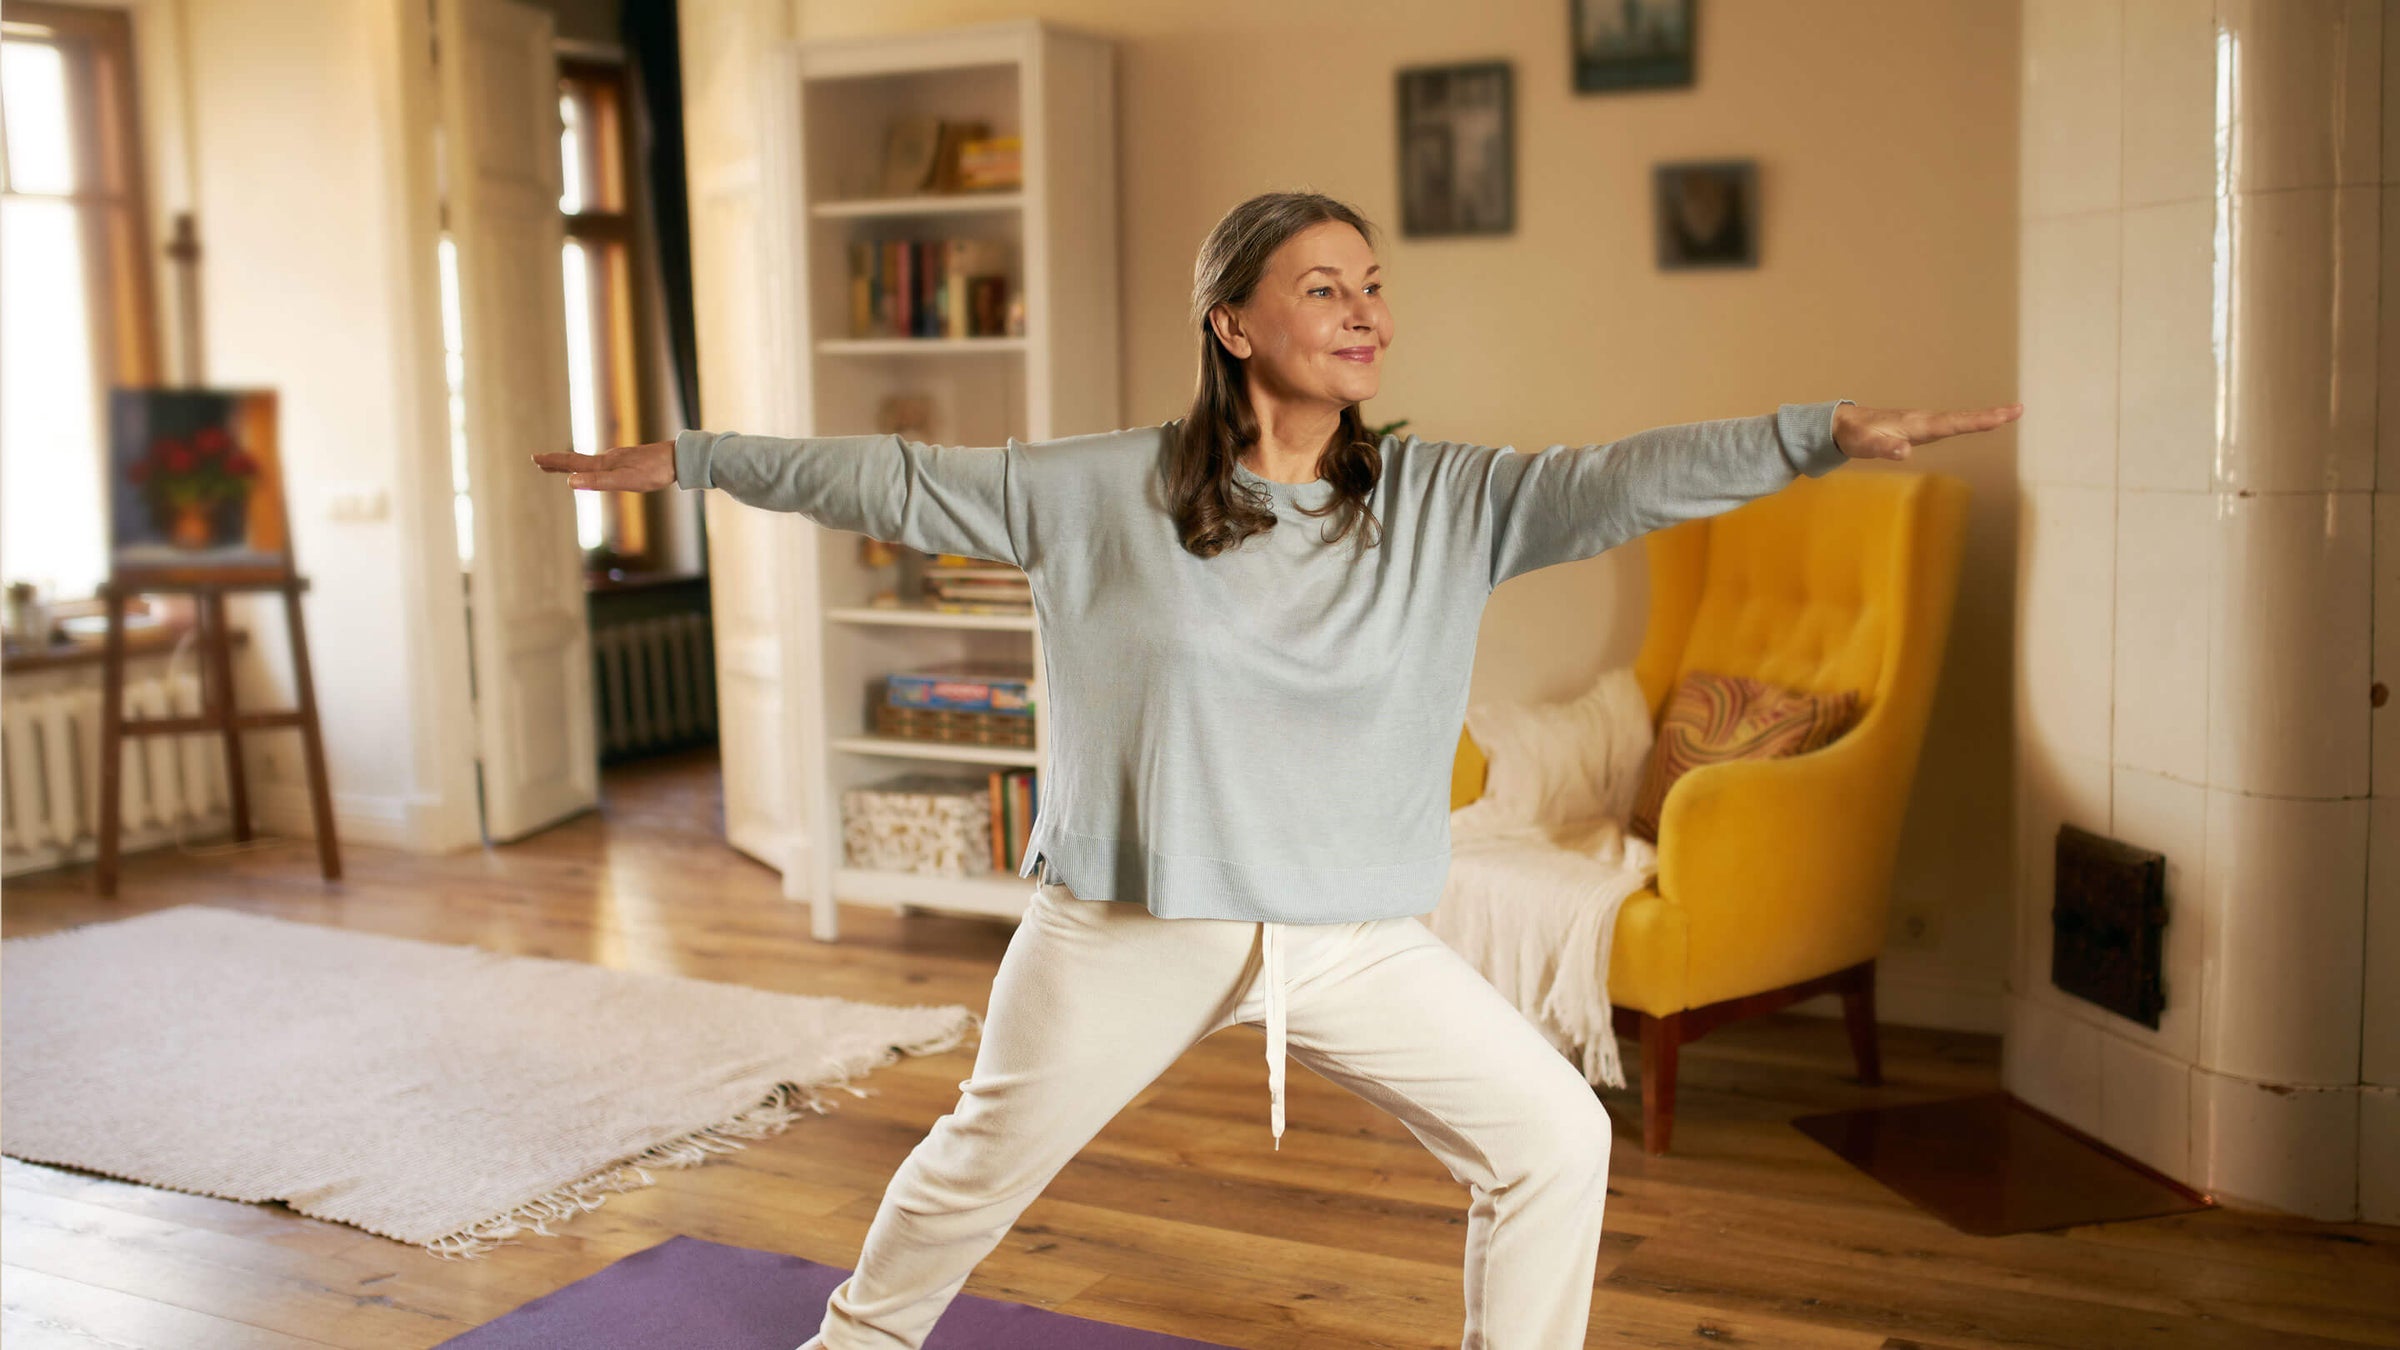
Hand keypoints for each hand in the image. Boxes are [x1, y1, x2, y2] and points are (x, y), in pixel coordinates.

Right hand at [531, 440, 676, 490]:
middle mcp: (609, 459)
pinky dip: (591, 467)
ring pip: (590, 462)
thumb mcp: (625, 480)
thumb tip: (570, 482)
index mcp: (605, 464)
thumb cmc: (654, 472)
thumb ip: (598, 482)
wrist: (679, 459)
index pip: (573, 463)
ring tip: (562, 467)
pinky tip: (598, 470)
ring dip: (572, 464)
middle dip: (557, 463)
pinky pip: (604, 465)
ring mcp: (620, 460)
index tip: (535, 458)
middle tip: (539, 461)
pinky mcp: (631, 462)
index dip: (553, 462)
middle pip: (578, 461)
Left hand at [1833, 401, 2022, 462]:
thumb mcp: (1865, 444)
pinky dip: (1970, 422)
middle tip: (2018, 409)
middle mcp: (1924, 420)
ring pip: (1959, 419)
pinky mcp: (1921, 427)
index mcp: (1916, 424)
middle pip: (1962, 418)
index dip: (1975, 421)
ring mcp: (1923, 423)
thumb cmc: (1854, 436)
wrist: (1843, 425)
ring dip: (1984, 417)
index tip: (2000, 417)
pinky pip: (1951, 424)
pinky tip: (1981, 423)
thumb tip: (1904, 451)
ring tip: (2009, 414)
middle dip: (1990, 415)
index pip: (1951, 423)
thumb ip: (1884, 447)